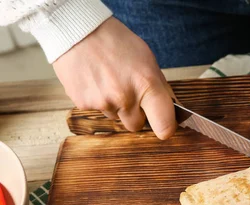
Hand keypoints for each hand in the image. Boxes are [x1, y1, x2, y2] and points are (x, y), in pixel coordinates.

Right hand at [53, 17, 176, 139]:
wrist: (77, 31)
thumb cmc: (116, 42)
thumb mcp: (147, 60)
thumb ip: (159, 88)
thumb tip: (172, 109)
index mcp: (146, 85)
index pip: (164, 126)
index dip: (166, 128)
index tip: (165, 126)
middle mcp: (125, 98)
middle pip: (136, 126)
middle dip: (136, 114)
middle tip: (130, 93)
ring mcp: (103, 103)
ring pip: (116, 118)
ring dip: (116, 106)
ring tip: (109, 80)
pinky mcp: (83, 104)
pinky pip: (98, 111)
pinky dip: (98, 100)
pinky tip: (96, 81)